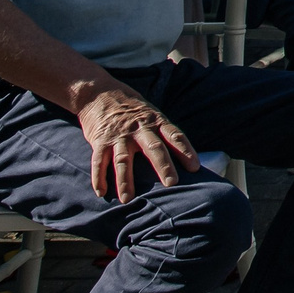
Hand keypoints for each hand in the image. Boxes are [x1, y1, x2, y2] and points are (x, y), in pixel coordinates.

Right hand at [74, 82, 197, 201]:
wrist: (100, 93)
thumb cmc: (132, 109)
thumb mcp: (152, 114)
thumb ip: (164, 133)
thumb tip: (184, 157)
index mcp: (156, 122)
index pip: (175, 136)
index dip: (186, 151)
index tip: (195, 167)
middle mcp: (139, 129)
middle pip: (153, 148)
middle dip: (163, 166)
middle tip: (171, 183)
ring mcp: (119, 135)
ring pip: (123, 159)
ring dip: (125, 180)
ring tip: (128, 199)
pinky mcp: (100, 141)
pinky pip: (99, 161)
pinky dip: (98, 177)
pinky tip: (101, 192)